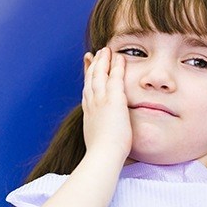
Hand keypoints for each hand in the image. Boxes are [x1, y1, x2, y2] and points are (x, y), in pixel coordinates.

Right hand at [82, 47, 131, 161]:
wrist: (102, 156)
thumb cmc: (102, 153)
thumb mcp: (96, 139)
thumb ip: (99, 133)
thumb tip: (101, 136)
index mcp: (89, 113)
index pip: (87, 91)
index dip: (87, 78)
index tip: (88, 69)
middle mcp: (92, 104)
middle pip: (91, 79)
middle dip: (93, 65)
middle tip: (94, 54)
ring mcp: (102, 101)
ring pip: (100, 75)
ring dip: (103, 61)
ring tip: (106, 50)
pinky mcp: (114, 100)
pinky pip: (115, 78)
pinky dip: (116, 67)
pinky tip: (120, 57)